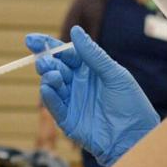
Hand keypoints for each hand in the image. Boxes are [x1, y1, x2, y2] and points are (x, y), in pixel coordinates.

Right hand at [26, 26, 159, 166]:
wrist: (135, 136)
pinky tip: (48, 89)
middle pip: (54, 67)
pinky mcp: (68, 119)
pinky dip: (49, 97)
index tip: (31, 40)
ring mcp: (72, 101)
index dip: (47, 45)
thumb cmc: (131, 104)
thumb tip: (75, 30)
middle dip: (46, 62)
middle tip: (44, 62)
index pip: (64, 53)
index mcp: (89, 69)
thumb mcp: (115, 75)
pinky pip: (54, 106)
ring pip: (52, 85)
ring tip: (53, 76)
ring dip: (49, 78)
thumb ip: (94, 55)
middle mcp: (77, 83)